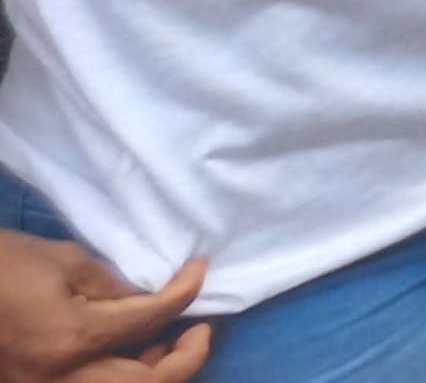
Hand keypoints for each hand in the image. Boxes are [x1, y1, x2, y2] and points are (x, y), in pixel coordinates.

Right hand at [0, 232, 211, 380]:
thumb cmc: (3, 264)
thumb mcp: (65, 261)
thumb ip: (114, 285)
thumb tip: (153, 296)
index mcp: (73, 338)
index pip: (151, 322)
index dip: (185, 295)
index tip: (199, 272)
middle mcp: (60, 378)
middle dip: (184, 360)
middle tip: (199, 331)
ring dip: (151, 376)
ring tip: (163, 343)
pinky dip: (115, 378)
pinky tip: (125, 355)